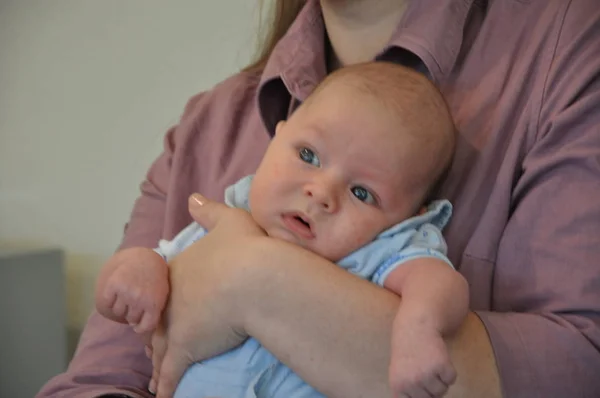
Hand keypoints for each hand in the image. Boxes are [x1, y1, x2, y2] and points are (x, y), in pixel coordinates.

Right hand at [99, 247, 168, 332]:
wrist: (146, 257)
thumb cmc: (156, 278)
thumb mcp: (162, 294)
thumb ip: (154, 311)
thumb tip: (138, 328)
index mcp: (154, 304)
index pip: (145, 326)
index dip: (140, 327)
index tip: (137, 325)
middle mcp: (140, 300)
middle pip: (130, 319)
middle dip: (131, 314)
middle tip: (133, 304)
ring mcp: (126, 292)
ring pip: (118, 312)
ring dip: (120, 307)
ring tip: (125, 297)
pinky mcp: (113, 285)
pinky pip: (107, 303)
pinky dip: (109, 301)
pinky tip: (114, 294)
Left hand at [150, 194, 267, 397]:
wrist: (255, 276)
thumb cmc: (246, 248)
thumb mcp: (229, 220)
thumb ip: (209, 210)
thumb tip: (193, 197)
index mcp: (179, 270)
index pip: (164, 291)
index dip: (165, 302)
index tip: (165, 312)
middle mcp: (170, 298)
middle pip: (158, 319)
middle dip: (155, 333)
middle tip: (154, 345)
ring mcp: (175, 325)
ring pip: (160, 347)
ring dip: (157, 360)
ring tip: (154, 372)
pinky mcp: (185, 349)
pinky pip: (171, 373)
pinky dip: (165, 386)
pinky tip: (161, 396)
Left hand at [389, 317, 456, 397]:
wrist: (415, 327)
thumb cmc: (407, 351)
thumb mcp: (399, 373)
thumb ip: (407, 391)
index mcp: (398, 386)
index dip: (421, 395)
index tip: (422, 386)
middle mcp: (411, 383)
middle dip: (431, 388)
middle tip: (425, 371)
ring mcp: (426, 374)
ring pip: (443, 390)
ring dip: (441, 379)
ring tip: (430, 363)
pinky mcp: (441, 365)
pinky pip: (451, 379)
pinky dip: (449, 371)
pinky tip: (438, 358)